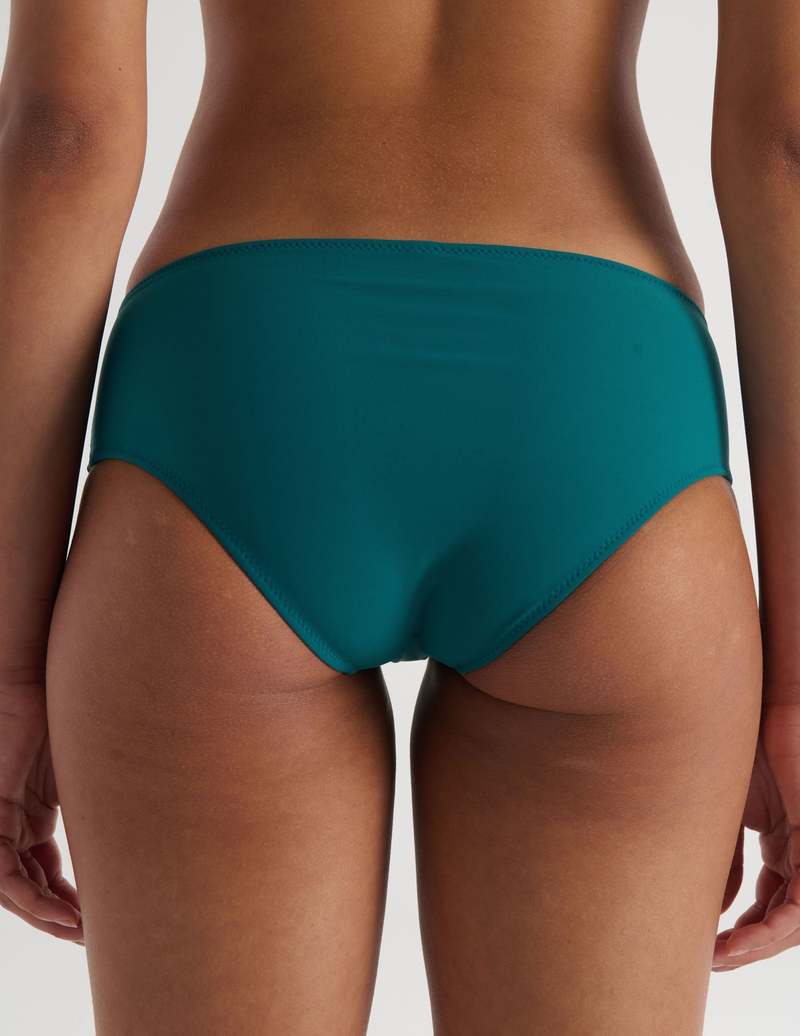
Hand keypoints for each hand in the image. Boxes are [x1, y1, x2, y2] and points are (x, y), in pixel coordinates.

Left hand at [0, 675, 82, 942]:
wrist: (39, 683)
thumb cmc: (71, 717)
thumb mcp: (93, 774)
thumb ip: (107, 802)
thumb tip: (157, 822)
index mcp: (32, 816)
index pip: (46, 873)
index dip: (70, 899)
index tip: (100, 917)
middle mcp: (11, 825)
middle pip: (30, 886)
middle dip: (59, 916)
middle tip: (91, 936)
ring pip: (13, 888)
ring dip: (45, 916)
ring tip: (78, 932)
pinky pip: (3, 875)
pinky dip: (31, 898)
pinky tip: (61, 913)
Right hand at [713, 701, 799, 969]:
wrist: (761, 701)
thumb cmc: (738, 739)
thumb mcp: (723, 807)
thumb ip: (720, 855)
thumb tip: (711, 904)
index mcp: (783, 840)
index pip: (768, 902)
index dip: (740, 929)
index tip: (705, 942)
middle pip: (781, 917)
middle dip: (747, 944)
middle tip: (710, 957)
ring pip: (795, 920)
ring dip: (757, 945)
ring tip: (720, 955)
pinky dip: (773, 929)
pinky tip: (738, 939)